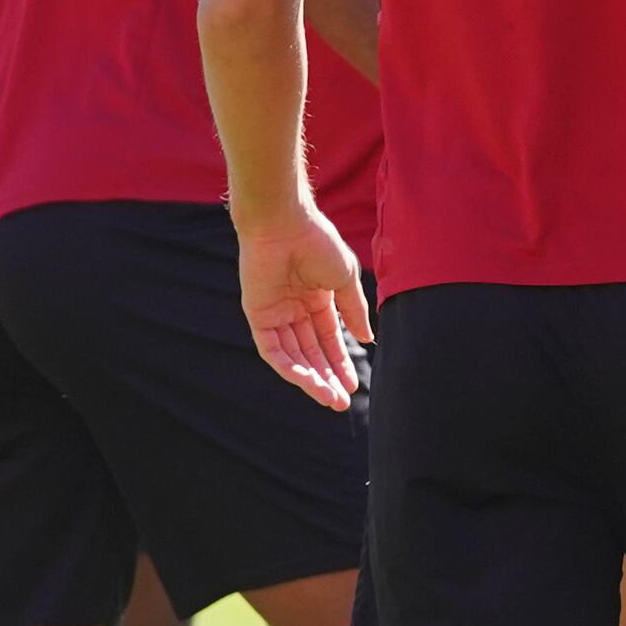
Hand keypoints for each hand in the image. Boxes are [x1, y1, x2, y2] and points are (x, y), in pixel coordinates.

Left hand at [235, 205, 374, 408]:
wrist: (286, 223)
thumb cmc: (317, 242)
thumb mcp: (345, 280)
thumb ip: (353, 310)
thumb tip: (367, 340)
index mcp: (317, 298)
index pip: (329, 339)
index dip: (341, 363)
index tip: (354, 385)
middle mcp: (295, 309)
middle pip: (311, 353)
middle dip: (327, 378)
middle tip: (341, 402)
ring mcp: (275, 313)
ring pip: (293, 356)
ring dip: (310, 378)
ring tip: (328, 397)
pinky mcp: (258, 315)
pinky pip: (272, 349)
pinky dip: (288, 366)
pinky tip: (306, 381)